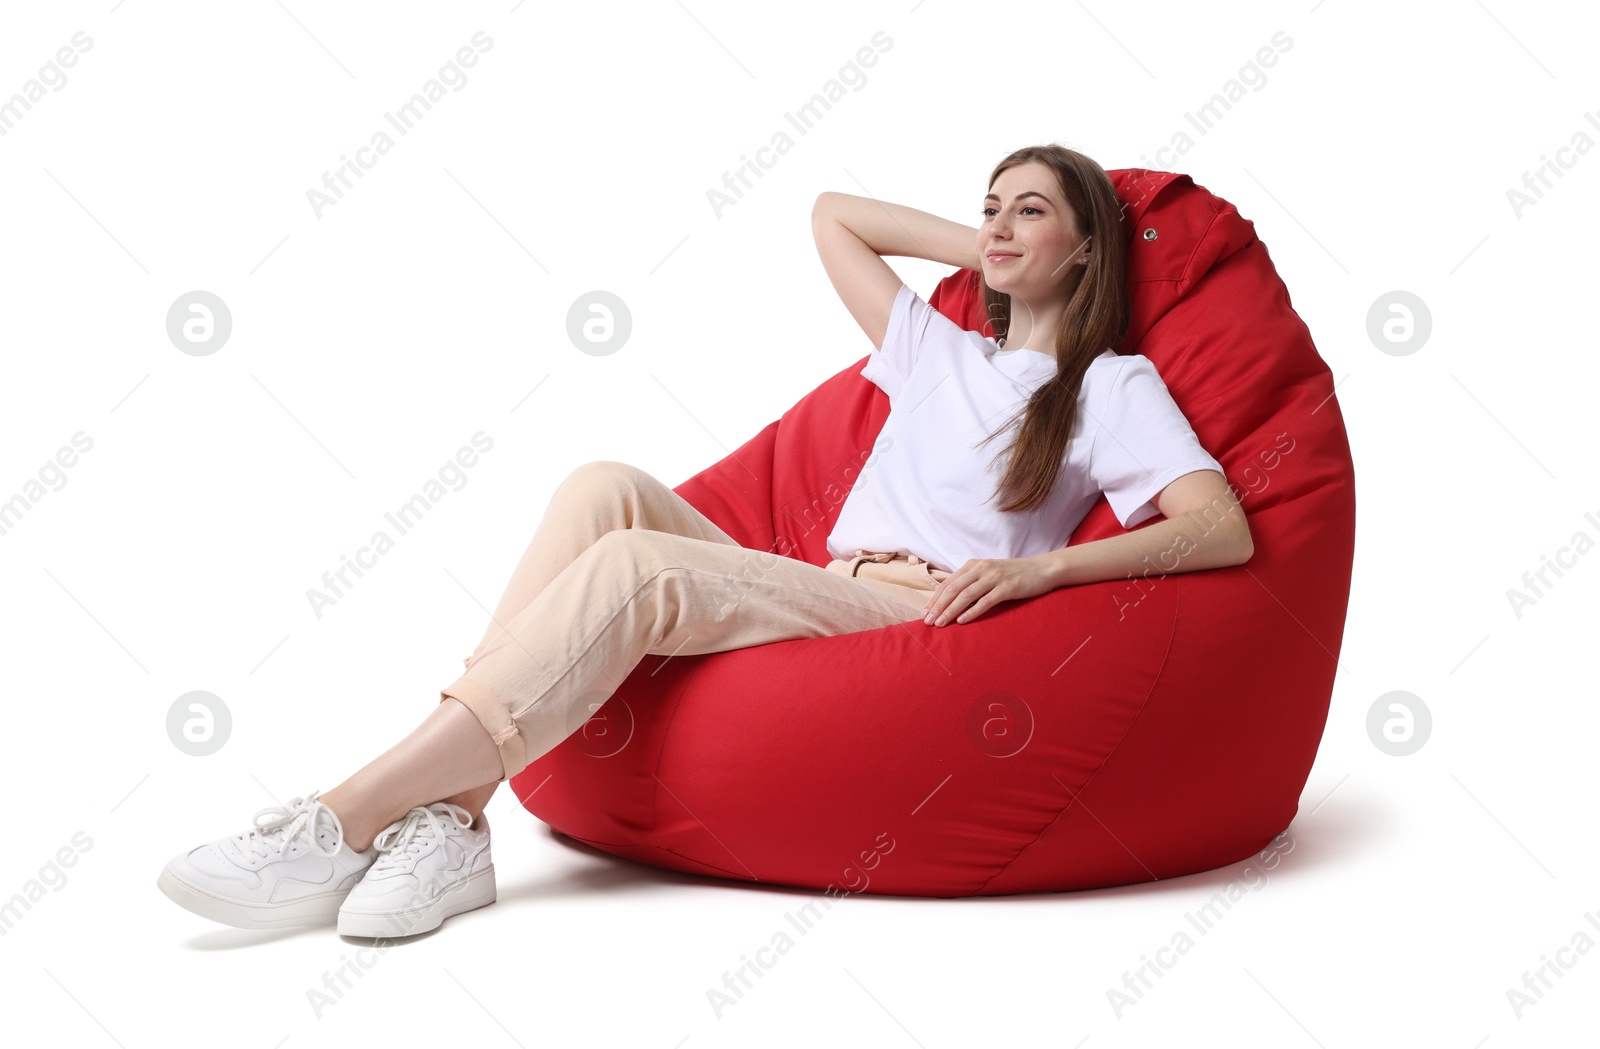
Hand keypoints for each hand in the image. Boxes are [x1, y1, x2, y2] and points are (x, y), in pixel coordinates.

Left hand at [920, 557, 1054, 626]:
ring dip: (951, 611)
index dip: (934, 599)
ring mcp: (994, 577)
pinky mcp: (1007, 587)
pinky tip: (962, 621)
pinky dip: (972, 612)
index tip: (924, 613)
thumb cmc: (1013, 574)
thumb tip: (950, 598)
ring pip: (966, 595)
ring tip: (941, 624)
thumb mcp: (988, 573)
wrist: (1042, 569)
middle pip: (954, 589)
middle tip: (928, 621)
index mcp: (974, 565)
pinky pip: (986, 601)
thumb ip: (971, 582)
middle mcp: (981, 569)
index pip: (948, 583)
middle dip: (938, 606)